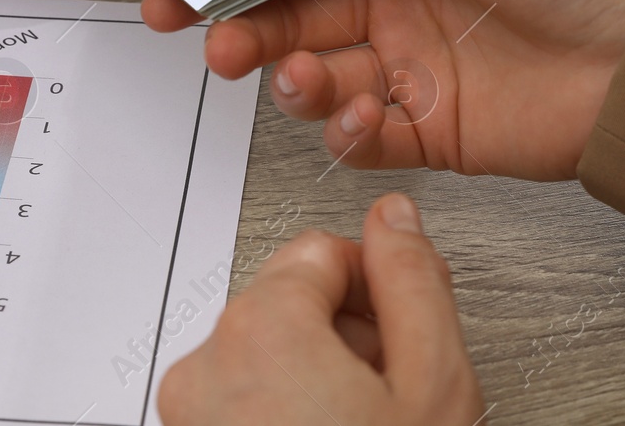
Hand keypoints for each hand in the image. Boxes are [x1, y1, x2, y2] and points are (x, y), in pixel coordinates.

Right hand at [143, 0, 624, 180]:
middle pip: (289, 8)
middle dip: (238, 18)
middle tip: (199, 28)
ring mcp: (406, 64)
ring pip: (313, 70)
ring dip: (287, 72)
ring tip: (296, 70)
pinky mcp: (426, 128)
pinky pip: (358, 135)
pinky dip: (343, 130)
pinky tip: (357, 113)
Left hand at [159, 194, 482, 425]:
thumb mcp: (434, 383)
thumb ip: (415, 282)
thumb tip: (396, 219)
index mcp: (259, 331)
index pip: (321, 250)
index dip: (378, 286)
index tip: (404, 327)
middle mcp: (205, 367)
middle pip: (290, 300)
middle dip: (348, 331)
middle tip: (394, 387)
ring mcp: (190, 413)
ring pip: (266, 351)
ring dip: (319, 372)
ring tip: (366, 420)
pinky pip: (239, 397)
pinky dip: (284, 407)